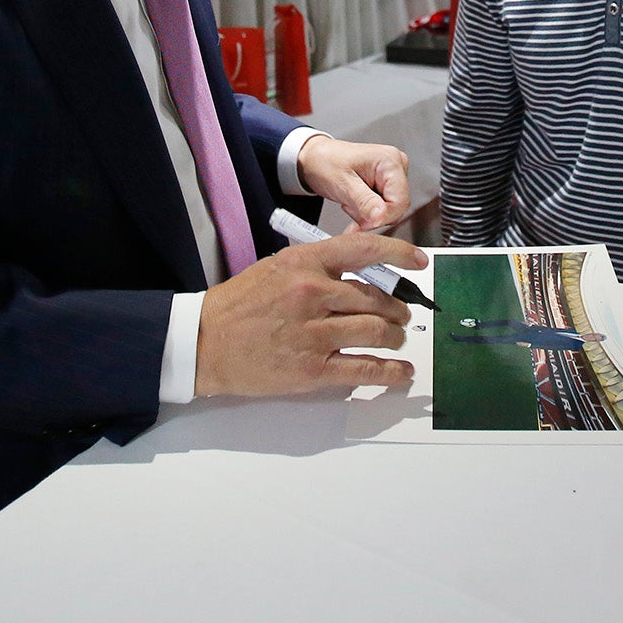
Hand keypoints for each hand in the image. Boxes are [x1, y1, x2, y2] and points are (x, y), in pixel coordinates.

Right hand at [195, 234, 426, 396]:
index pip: (364, 249)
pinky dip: (389, 372)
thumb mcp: (277, 267)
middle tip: (402, 314)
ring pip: (376, 331)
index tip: (419, 262)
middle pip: (377, 298)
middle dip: (398, 308)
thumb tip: (362, 274)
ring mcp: (313, 333)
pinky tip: (400, 372)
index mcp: (304, 263)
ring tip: (397, 338)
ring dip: (395, 336)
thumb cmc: (240, 303)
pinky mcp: (311, 369)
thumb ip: (318, 267)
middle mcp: (312, 294)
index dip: (398, 254)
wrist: (204, 342)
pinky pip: (363, 369)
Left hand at [296, 134, 409, 229]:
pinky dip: (367, 211)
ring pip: (389, 210)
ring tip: (349, 201)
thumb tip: (380, 217)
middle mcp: (396, 166)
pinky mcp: (386, 184)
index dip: (382, 217)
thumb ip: (364, 202)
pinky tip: (354, 201)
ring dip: (367, 214)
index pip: (400, 202)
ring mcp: (392, 175)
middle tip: (349, 206)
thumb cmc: (325, 163)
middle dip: (371, 215)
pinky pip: (383, 208)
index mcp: (390, 160)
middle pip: (397, 207)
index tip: (362, 224)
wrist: (315, 160)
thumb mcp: (343, 184)